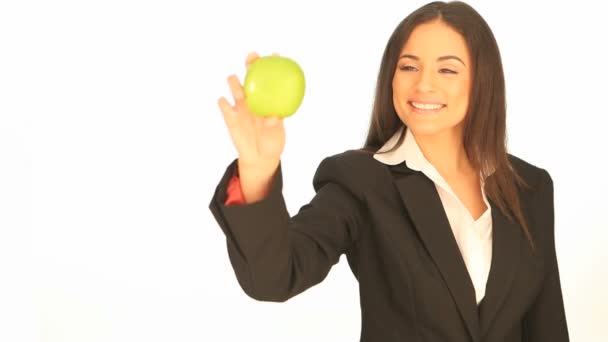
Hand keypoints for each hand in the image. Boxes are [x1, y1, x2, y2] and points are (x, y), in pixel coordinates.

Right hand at [218, 52, 284, 167]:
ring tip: (238, 87)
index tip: (275, 54)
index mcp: (268, 99)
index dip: (271, 65)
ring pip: (235, 87)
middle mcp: (254, 98)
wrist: (259, 157)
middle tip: (252, 58)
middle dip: (250, 64)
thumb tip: (273, 117)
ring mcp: (240, 105)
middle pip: (250, 76)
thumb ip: (275, 125)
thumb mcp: (276, 135)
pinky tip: (225, 102)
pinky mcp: (229, 115)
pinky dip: (224, 102)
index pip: (270, 78)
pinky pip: (223, 105)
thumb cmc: (272, 143)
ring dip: (235, 84)